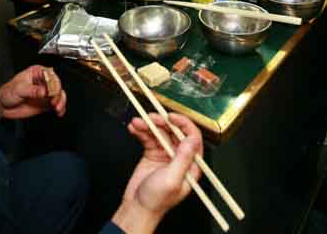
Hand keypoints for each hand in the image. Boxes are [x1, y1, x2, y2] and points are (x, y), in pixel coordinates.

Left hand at [0, 65, 66, 119]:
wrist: (3, 107)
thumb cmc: (8, 92)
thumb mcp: (18, 89)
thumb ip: (32, 90)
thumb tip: (43, 91)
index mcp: (37, 72)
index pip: (50, 75)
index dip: (52, 83)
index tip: (50, 92)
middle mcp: (43, 81)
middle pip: (57, 84)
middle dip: (57, 93)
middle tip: (53, 101)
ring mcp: (46, 92)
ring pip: (60, 94)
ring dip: (61, 101)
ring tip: (57, 108)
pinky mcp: (47, 102)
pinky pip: (58, 103)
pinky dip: (61, 108)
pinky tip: (58, 112)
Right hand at [111, 113, 202, 233]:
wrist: (136, 208)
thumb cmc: (156, 201)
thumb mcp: (172, 180)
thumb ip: (183, 159)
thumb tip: (192, 140)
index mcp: (191, 165)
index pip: (192, 137)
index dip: (183, 124)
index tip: (171, 117)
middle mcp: (180, 157)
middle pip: (175, 132)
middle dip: (163, 122)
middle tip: (151, 117)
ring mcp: (166, 154)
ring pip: (160, 132)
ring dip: (148, 125)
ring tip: (138, 122)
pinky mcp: (152, 153)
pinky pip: (148, 137)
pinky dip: (141, 131)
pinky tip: (134, 128)